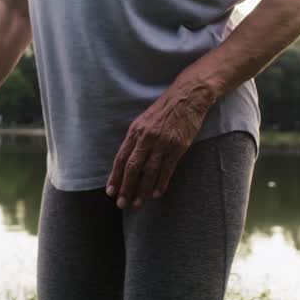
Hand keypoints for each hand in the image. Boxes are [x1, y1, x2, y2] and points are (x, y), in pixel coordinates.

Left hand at [105, 83, 212, 209]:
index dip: (115, 176)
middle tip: (121, 204)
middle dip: (126, 187)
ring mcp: (163, 142)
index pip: (122, 158)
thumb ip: (137, 138)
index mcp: (136, 130)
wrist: (188, 96)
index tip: (111, 191)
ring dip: (142, 190)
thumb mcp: (145, 119)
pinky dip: (161, 183)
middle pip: (133, 167)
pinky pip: (167, 169)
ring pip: (149, 171)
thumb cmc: (165, 108)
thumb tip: (128, 160)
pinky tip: (155, 194)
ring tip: (137, 203)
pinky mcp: (178, 146)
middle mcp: (147, 137)